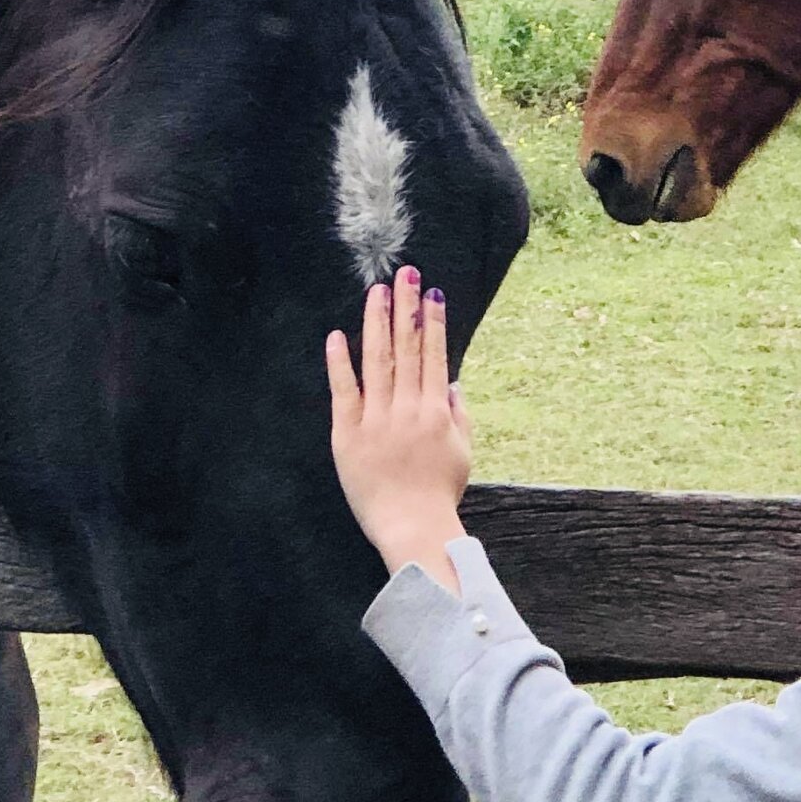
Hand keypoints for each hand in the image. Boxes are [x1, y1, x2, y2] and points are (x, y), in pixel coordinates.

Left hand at [326, 264, 471, 586]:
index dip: (432, 322)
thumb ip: (459, 414)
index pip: (434, 356)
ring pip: (377, 361)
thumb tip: (452, 381)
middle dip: (405, 308)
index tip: (430, 292)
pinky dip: (340, 363)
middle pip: (406, 349)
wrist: (412, 528)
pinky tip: (338, 336)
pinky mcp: (348, 435)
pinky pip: (344, 392)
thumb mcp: (462, 452)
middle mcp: (407, 409)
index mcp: (436, 411)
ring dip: (377, 323)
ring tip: (376, 291)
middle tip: (404, 273)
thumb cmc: (439, 494)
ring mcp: (377, 420)